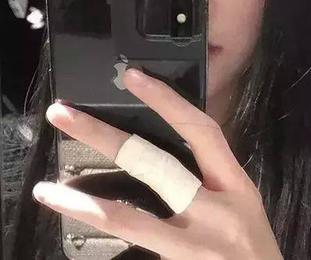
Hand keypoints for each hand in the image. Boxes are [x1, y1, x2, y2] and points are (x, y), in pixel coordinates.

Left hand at [33, 68, 282, 259]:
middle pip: (153, 164)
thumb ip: (210, 177)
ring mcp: (194, 245)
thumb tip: (170, 147)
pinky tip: (79, 227)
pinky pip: (135, 247)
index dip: (167, 100)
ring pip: (130, 217)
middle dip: (106, 137)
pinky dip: (104, 236)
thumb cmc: (254, 248)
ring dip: (84, 202)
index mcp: (234, 182)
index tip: (133, 77)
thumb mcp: (241, 203)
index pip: (200, 130)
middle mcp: (215, 209)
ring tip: (47, 191)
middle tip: (64, 114)